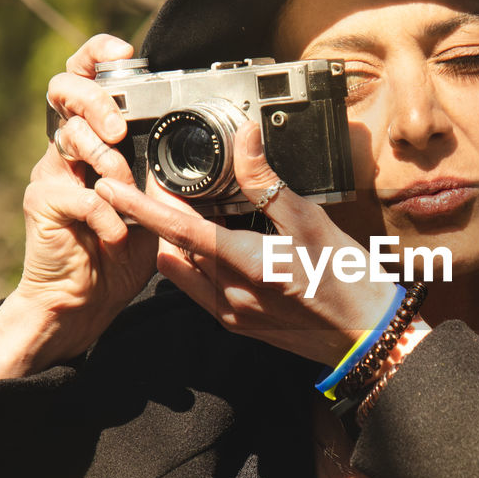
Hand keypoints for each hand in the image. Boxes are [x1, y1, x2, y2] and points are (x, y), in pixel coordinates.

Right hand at [0, 35, 157, 377]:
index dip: (98, 55)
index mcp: (99, 136)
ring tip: (122, 182)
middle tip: (119, 127)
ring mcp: (53, 171)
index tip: (124, 50)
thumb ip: (177, 175)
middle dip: (94, 100)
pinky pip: (70, 192)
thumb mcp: (162, 205)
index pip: (90, 78)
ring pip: (67, 137)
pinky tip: (117, 231)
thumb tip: (228, 150)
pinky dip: (100, 211)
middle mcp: (71, 145)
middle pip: (65, 91)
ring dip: (102, 157)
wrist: (84, 299)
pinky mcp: (42, 202)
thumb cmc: (125, 250)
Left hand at [95, 122, 395, 366]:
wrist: (367, 338)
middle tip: (153, 184)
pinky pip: (200, 289)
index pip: (178, 230)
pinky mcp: (239, 324)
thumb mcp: (312, 222)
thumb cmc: (348, 280)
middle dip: (157, 217)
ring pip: (184, 270)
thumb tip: (244, 139)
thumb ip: (269, 183)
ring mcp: (232, 313)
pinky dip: (192, 262)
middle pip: (174, 249)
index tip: (111, 186)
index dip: (141, 206)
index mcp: (245, 265)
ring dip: (173, 241)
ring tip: (176, 209)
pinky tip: (209, 245)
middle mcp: (229, 294)